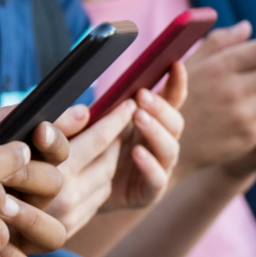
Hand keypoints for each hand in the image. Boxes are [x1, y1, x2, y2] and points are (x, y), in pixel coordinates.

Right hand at [45, 102, 132, 236]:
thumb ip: (43, 126)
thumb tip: (83, 111)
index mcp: (49, 174)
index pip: (95, 142)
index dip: (112, 121)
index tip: (126, 103)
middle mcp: (62, 202)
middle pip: (106, 161)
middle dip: (118, 134)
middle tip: (128, 110)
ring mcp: (67, 221)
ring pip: (105, 182)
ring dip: (112, 156)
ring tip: (114, 133)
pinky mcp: (66, 232)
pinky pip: (97, 201)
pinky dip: (102, 178)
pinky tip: (96, 163)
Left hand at [100, 65, 185, 211]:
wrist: (79, 193)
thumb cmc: (86, 152)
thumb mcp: (90, 125)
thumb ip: (98, 111)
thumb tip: (97, 97)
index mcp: (149, 121)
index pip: (170, 100)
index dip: (176, 83)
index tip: (175, 64)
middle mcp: (158, 142)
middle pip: (174, 122)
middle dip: (160, 107)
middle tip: (142, 96)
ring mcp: (157, 167)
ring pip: (170, 148)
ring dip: (156, 132)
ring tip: (139, 117)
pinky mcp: (149, 192)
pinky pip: (157, 179)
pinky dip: (150, 165)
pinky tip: (138, 152)